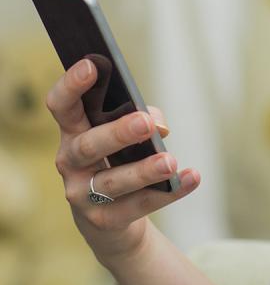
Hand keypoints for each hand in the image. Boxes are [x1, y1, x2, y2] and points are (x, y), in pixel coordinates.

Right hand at [47, 58, 199, 266]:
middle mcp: (70, 163)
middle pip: (88, 146)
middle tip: (146, 123)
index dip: (72, 85)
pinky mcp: (104, 221)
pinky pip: (140, 205)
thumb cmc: (121, 159)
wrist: (113, 220)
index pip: (62, 106)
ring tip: (171, 161)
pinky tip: (192, 177)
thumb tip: (157, 125)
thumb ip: (142, 119)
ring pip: (112, 182)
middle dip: (118, 133)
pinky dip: (170, 191)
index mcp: (73, 132)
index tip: (92, 64)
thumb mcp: (128, 135)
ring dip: (144, 170)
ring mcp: (83, 195)